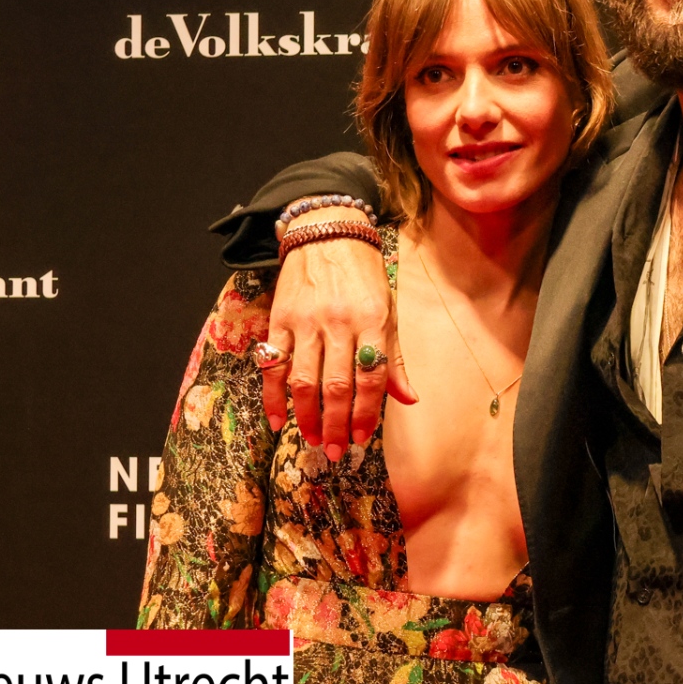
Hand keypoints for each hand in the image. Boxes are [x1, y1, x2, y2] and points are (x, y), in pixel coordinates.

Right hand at [261, 209, 414, 459]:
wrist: (326, 231)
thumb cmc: (364, 275)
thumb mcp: (388, 310)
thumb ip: (395, 357)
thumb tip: (409, 399)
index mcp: (372, 320)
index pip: (371, 376)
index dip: (366, 412)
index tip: (361, 439)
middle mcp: (338, 322)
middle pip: (336, 385)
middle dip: (335, 424)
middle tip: (335, 452)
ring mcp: (306, 322)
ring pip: (303, 380)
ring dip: (306, 416)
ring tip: (312, 439)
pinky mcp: (279, 320)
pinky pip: (273, 365)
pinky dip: (273, 396)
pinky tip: (277, 421)